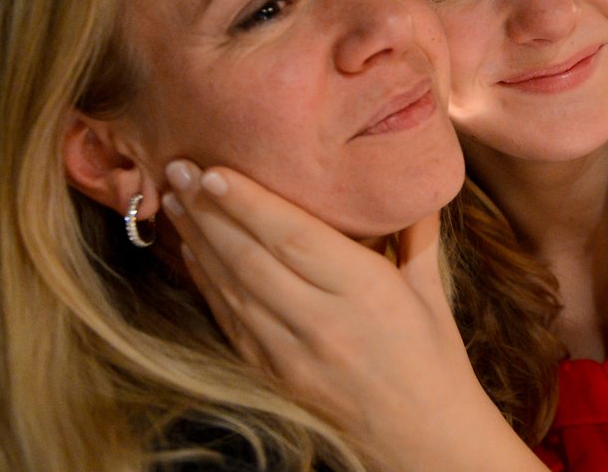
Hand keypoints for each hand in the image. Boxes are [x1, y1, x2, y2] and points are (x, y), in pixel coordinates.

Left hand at [160, 160, 545, 471]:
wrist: (422, 441)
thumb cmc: (432, 358)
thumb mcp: (431, 290)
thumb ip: (414, 230)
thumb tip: (406, 173)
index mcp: (367, 292)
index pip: (294, 237)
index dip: (249, 203)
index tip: (213, 170)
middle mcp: (323, 322)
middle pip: (251, 258)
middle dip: (208, 211)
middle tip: (178, 168)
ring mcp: (291, 354)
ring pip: (232, 287)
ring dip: (197, 241)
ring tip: (174, 199)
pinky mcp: (272, 374)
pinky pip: (229, 320)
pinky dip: (206, 281)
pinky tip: (191, 251)